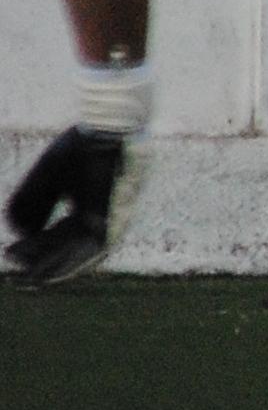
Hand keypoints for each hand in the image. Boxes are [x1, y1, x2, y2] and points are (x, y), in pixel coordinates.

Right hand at [4, 127, 135, 285]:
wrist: (107, 131)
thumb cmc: (80, 148)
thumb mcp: (47, 178)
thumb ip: (32, 203)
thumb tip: (22, 234)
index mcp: (92, 207)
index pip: (63, 235)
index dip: (37, 247)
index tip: (10, 251)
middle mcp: (103, 218)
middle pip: (71, 250)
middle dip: (43, 263)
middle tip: (20, 277)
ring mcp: (112, 221)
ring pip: (80, 254)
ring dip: (52, 266)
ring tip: (27, 277)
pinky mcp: (115, 220)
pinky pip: (89, 249)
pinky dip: (66, 259)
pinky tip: (43, 266)